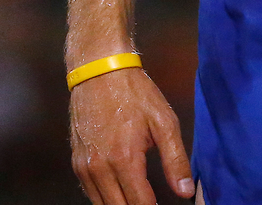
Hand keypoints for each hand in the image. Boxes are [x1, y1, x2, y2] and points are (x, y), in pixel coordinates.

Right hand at [70, 66, 194, 204]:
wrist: (99, 70)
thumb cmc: (134, 93)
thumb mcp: (163, 120)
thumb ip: (175, 159)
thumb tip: (185, 191)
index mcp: (124, 159)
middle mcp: (100, 169)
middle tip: (151, 203)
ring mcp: (85, 167)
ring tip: (138, 199)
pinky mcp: (76, 163)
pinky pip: (91, 193)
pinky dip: (105, 198)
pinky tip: (119, 192)